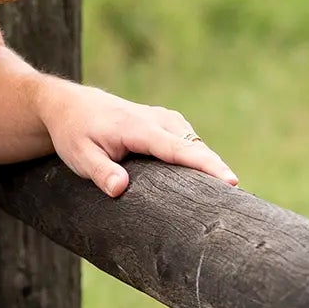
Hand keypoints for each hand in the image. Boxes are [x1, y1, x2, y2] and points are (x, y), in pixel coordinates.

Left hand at [39, 80, 238, 194]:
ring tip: (223, 194)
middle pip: (195, 147)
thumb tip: (120, 189)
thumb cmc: (75, 133)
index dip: (206, 166)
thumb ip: (101, 172)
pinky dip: (199, 158)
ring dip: (209, 165)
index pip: (179, 150)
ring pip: (195, 144)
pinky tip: (204, 179)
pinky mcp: (167, 123)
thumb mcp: (79, 157)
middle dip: (216, 170)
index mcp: (139, 128)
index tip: (230, 181)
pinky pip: (189, 142)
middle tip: (237, 200)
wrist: (71, 107)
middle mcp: (158, 120)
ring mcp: (165, 119)